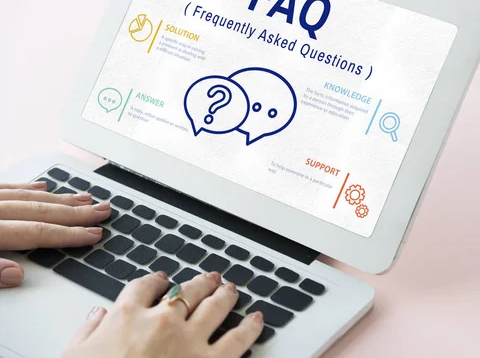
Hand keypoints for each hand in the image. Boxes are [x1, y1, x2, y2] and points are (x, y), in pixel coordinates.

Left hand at [0, 182, 110, 287]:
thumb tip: (16, 274)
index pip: (37, 233)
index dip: (68, 234)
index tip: (93, 234)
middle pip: (40, 211)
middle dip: (76, 213)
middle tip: (101, 211)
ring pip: (28, 197)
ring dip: (59, 199)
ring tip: (84, 199)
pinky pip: (7, 187)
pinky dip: (28, 188)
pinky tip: (43, 187)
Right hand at [63, 271, 263, 357]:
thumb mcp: (74, 356)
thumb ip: (87, 332)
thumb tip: (97, 315)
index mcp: (127, 316)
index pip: (144, 287)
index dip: (156, 280)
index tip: (162, 279)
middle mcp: (162, 321)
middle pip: (186, 291)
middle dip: (200, 282)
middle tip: (210, 278)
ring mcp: (189, 340)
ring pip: (214, 306)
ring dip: (225, 294)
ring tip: (231, 288)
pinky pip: (237, 340)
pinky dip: (250, 327)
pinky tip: (257, 319)